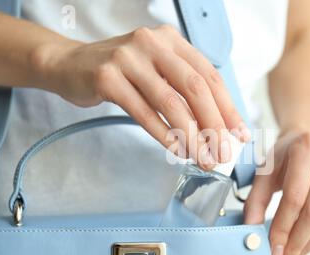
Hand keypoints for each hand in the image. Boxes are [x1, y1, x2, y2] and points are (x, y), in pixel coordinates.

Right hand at [31, 25, 250, 168]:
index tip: (239, 134)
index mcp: (171, 40)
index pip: (210, 75)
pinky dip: (163, 134)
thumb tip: (218, 126)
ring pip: (171, 102)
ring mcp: (128, 58)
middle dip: (214, 125)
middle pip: (196, 88)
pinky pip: (143, 111)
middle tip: (223, 153)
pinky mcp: (107, 77)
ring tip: (201, 158)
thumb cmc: (122, 72)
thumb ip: (185, 90)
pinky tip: (176, 150)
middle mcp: (153, 43)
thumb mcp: (157, 70)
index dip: (228, 108)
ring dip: (191, 136)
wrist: (70, 65)